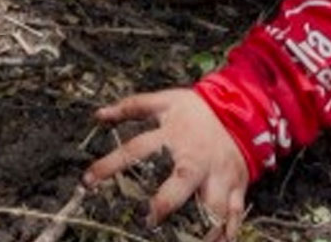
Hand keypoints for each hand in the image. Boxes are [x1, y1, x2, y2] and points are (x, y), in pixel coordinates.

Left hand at [84, 89, 248, 240]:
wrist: (242, 111)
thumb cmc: (197, 110)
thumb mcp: (165, 101)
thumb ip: (132, 106)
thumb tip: (99, 114)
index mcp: (174, 137)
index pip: (136, 150)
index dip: (110, 165)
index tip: (88, 181)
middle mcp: (196, 159)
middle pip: (182, 181)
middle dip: (167, 201)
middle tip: (150, 221)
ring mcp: (219, 175)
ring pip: (213, 205)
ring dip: (202, 228)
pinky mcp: (236, 188)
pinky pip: (235, 215)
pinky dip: (228, 233)